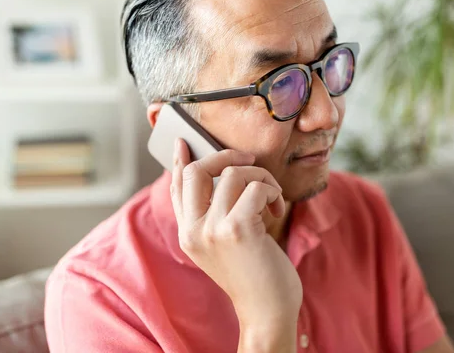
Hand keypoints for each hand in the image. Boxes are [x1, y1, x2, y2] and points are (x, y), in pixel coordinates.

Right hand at [170, 139, 302, 340]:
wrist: (267, 311)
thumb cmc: (253, 274)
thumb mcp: (223, 245)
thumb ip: (214, 214)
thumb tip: (222, 175)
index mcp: (187, 233)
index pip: (176, 188)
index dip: (178, 161)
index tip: (184, 142)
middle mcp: (193, 231)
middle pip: (196, 171)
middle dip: (225, 155)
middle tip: (249, 159)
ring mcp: (212, 230)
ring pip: (233, 173)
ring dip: (261, 177)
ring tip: (271, 196)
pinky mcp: (237, 229)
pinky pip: (255, 187)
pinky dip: (272, 190)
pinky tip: (277, 207)